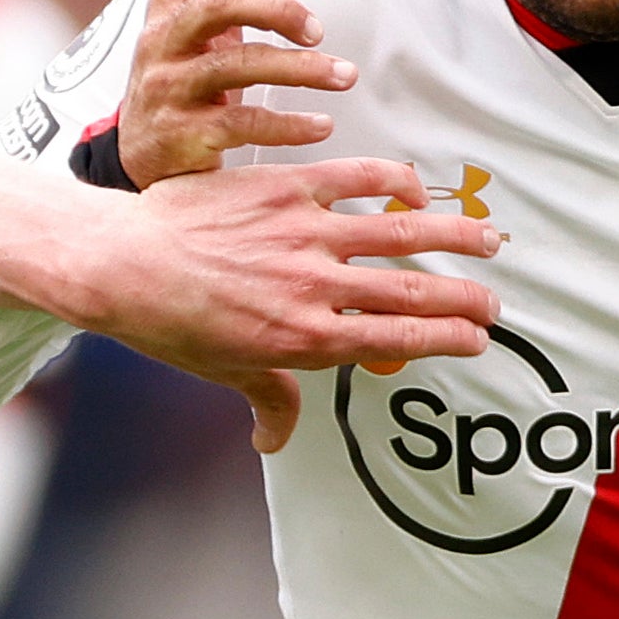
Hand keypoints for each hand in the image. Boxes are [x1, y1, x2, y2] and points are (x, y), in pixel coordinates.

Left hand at [89, 157, 502, 452]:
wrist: (123, 265)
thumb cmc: (167, 322)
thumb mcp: (222, 371)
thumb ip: (267, 400)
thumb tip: (274, 440)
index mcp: (306, 338)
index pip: (398, 338)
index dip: (447, 337)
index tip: (476, 338)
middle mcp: (316, 288)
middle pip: (413, 291)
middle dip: (465, 297)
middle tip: (495, 301)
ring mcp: (305, 234)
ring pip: (399, 231)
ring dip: (452, 234)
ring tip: (487, 239)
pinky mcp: (287, 188)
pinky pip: (356, 178)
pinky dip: (393, 180)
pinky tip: (415, 187)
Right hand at [112, 0, 354, 185]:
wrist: (140, 160)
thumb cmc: (178, 85)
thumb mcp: (193, 32)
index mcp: (167, 7)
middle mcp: (162, 41)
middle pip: (217, 2)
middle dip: (277, 9)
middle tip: (317, 30)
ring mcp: (169, 88)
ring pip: (238, 65)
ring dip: (302, 69)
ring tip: (344, 76)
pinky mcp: (183, 134)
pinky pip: (244, 123)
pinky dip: (289, 125)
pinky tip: (320, 125)